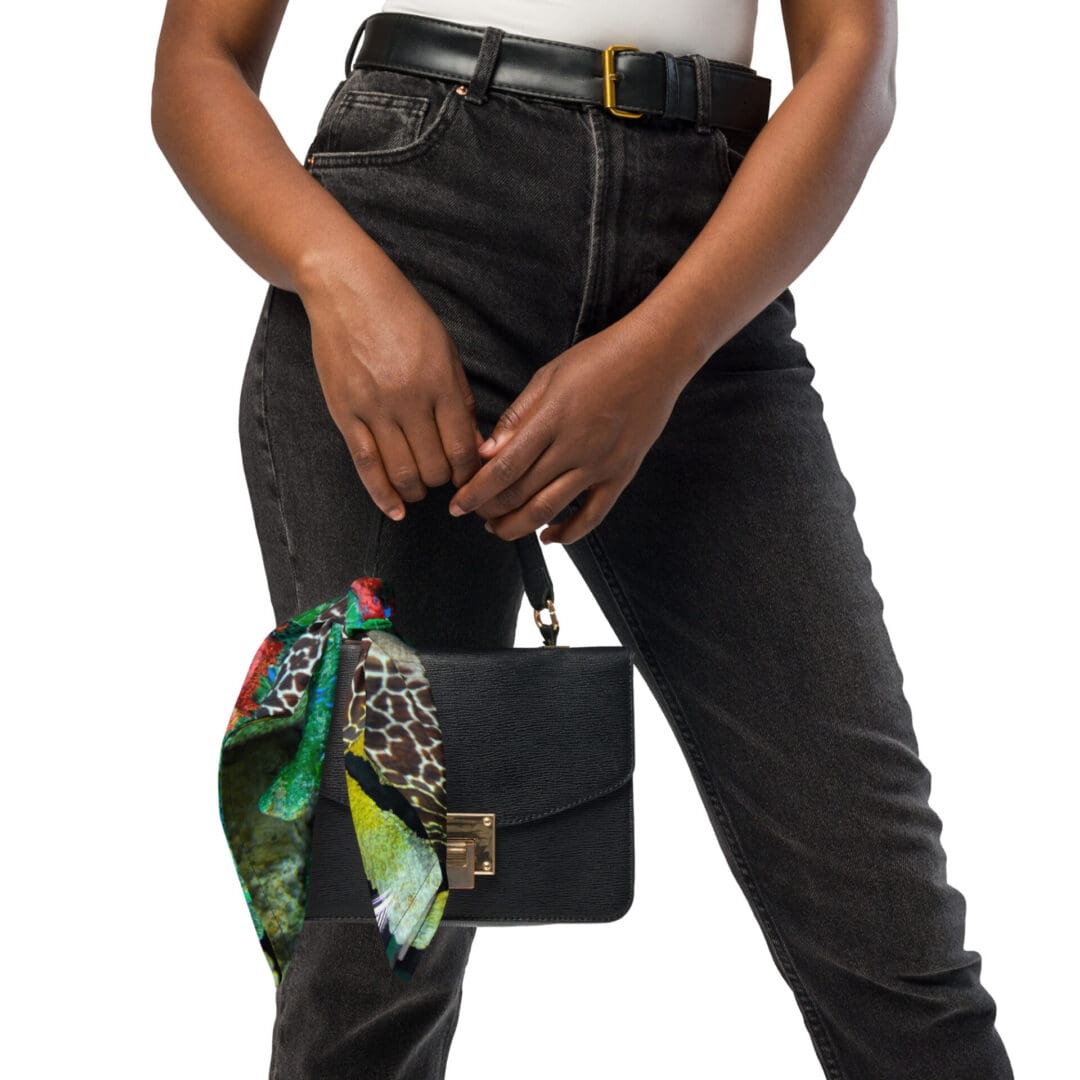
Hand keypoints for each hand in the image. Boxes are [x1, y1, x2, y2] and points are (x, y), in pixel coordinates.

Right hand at [299, 253, 484, 520]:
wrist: (346, 288)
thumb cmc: (402, 315)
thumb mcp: (445, 349)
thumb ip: (459, 397)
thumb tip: (475, 444)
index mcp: (441, 382)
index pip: (463, 447)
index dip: (471, 473)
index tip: (472, 479)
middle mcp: (410, 399)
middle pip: (435, 467)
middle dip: (445, 483)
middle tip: (446, 483)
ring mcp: (375, 408)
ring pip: (402, 472)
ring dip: (417, 491)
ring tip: (421, 491)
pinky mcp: (345, 412)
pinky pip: (366, 465)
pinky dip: (383, 495)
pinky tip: (395, 510)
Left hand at [447, 319, 685, 544]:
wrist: (656, 357)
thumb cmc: (599, 359)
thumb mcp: (549, 376)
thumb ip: (517, 417)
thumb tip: (487, 453)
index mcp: (551, 419)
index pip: (503, 468)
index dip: (476, 492)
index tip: (457, 505)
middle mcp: (574, 447)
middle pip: (521, 494)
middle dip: (491, 510)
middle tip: (475, 513)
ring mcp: (599, 464)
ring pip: (550, 510)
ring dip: (518, 526)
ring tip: (499, 529)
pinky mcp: (621, 474)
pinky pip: (592, 516)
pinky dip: (568, 534)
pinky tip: (548, 537)